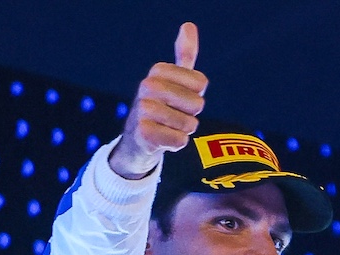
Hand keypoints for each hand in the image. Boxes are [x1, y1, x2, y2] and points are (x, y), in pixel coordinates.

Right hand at [107, 22, 205, 178]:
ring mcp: (143, 109)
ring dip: (183, 131)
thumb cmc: (163, 107)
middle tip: (173, 116)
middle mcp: (147, 86)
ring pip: (189, 124)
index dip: (196, 95)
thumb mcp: (174, 80)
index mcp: (158, 71)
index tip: (180, 99)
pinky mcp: (144, 133)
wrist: (138, 139)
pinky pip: (180, 141)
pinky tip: (162, 140)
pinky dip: (176, 144)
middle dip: (190, 115)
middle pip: (197, 104)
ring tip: (167, 128)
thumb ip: (185, 54)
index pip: (201, 83)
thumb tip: (189, 25)